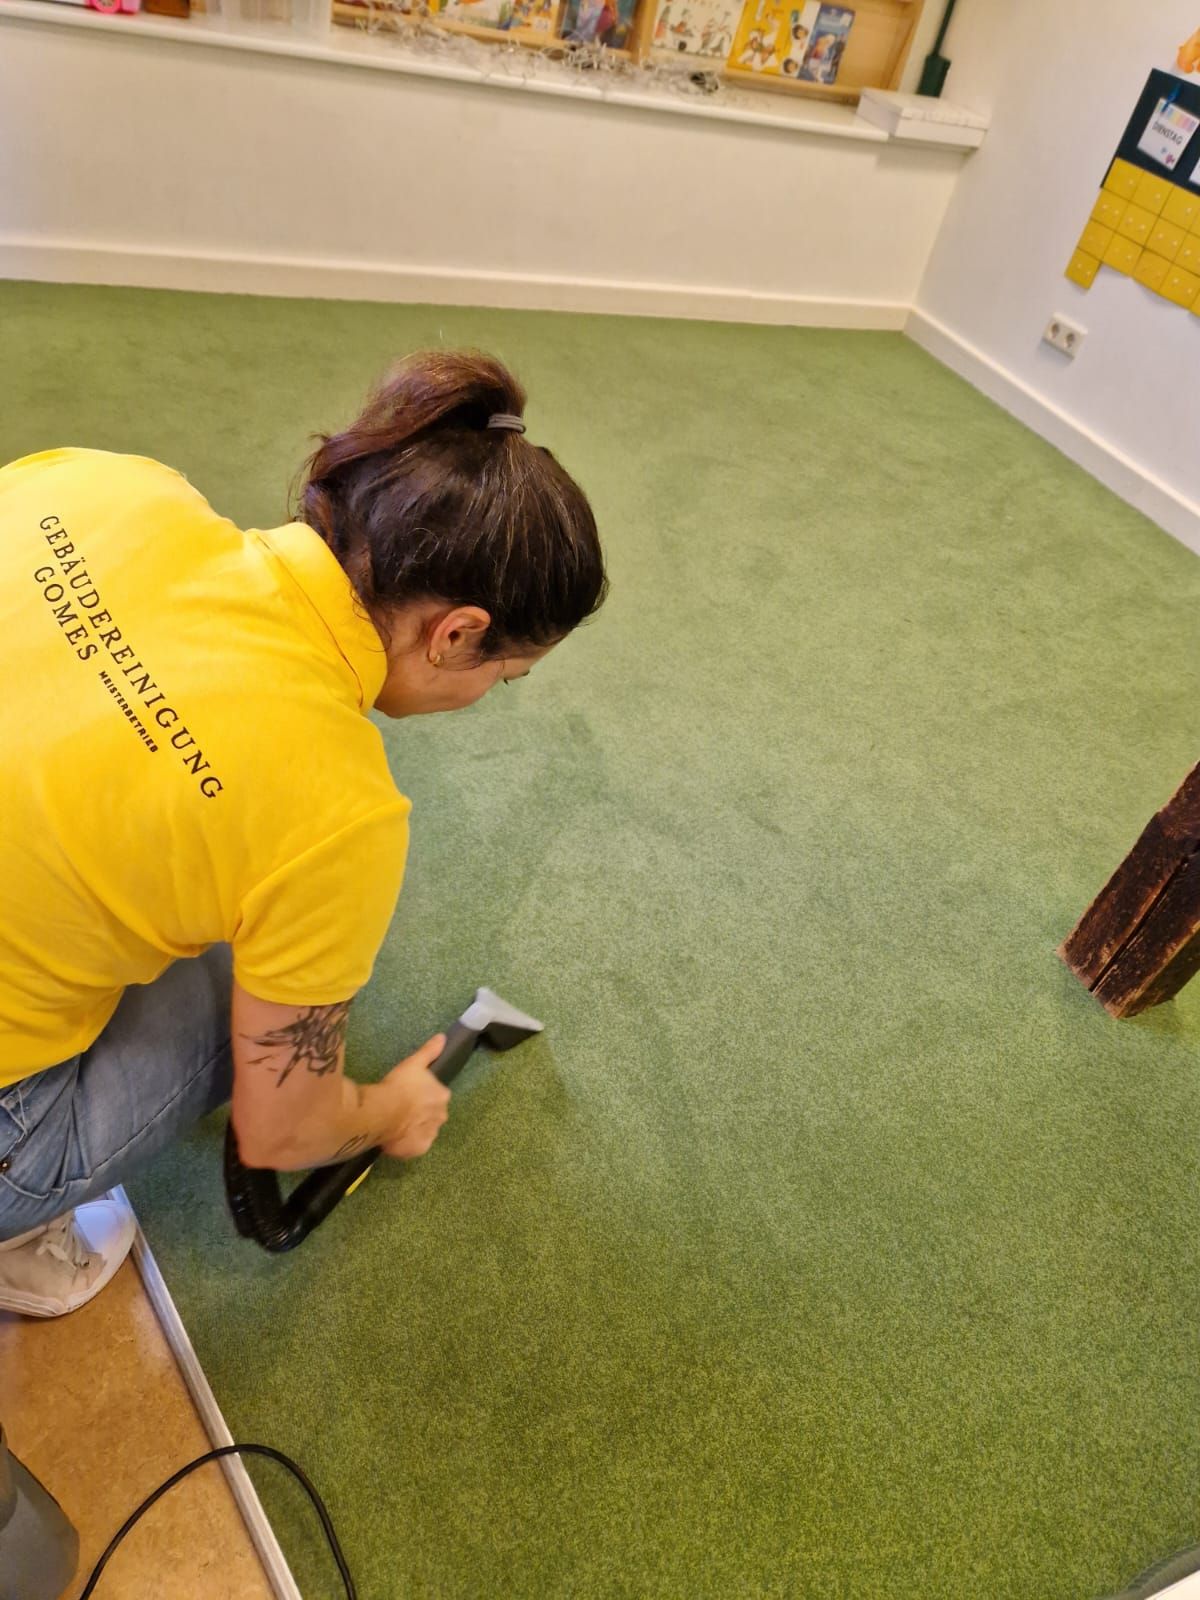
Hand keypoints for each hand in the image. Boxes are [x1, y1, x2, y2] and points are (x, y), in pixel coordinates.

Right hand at [377, 1034, 451, 1158]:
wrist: (381, 1112)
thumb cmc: (398, 1085)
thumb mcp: (413, 1063)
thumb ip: (429, 1051)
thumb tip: (442, 1038)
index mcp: (442, 1096)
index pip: (438, 1096)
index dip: (424, 1095)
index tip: (410, 1094)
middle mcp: (441, 1116)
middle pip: (433, 1114)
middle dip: (422, 1113)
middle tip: (402, 1109)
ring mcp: (430, 1134)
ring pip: (425, 1130)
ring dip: (415, 1128)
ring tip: (396, 1123)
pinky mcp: (419, 1149)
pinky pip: (415, 1145)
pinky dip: (408, 1142)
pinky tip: (396, 1137)